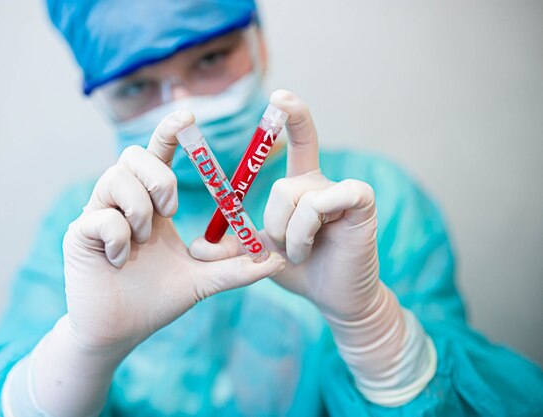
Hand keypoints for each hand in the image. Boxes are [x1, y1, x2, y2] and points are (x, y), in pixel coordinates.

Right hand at [63, 110, 285, 352]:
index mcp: (151, 205)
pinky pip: (100, 216)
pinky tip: (120, 260)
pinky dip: (119, 237)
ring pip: (114, 178)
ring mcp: (98, 214)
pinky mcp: (78, 232)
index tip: (188, 115)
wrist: (119, 331)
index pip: (157, 157)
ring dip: (139, 209)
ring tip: (144, 241)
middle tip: (170, 211)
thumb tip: (278, 260)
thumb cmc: (157, 301)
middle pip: (132, 156)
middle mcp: (123, 202)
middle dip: (158, 178)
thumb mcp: (202, 281)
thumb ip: (235, 267)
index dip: (168, 133)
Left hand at [190, 91, 378, 320]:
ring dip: (290, 236)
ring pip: (297, 196)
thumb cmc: (300, 271)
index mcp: (302, 187)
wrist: (334, 297)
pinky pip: (322, 202)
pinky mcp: (362, 202)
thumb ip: (231, 248)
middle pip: (283, 185)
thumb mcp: (259, 256)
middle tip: (284, 249)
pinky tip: (314, 247)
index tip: (279, 96)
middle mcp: (322, 183)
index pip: (300, 141)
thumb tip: (195, 247)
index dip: (293, 116)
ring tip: (301, 254)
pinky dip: (306, 230)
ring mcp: (344, 190)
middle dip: (273, 224)